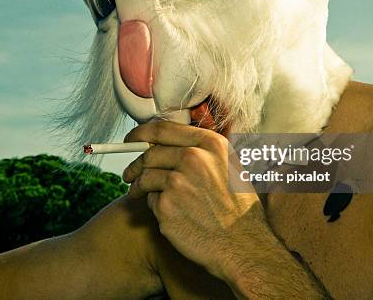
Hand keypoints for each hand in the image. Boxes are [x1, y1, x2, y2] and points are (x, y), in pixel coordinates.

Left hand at [123, 121, 272, 280]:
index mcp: (210, 145)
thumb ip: (201, 151)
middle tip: (130, 173)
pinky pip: (150, 201)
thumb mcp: (230, 166)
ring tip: (139, 193)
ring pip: (144, 177)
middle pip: (149, 154)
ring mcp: (177, 183)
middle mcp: (193, 159)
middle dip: (135, 165)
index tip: (132, 139)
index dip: (141, 133)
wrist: (243, 244)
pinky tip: (170, 214)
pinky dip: (154, 207)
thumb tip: (167, 144)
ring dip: (138, 186)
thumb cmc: (238, 208)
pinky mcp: (166, 207)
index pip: (163, 129)